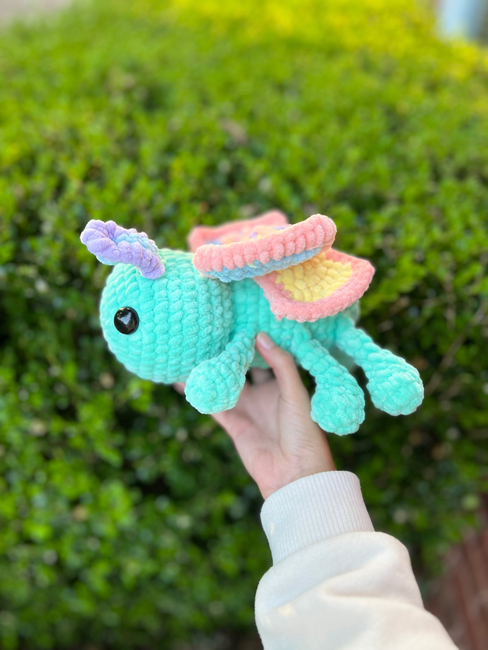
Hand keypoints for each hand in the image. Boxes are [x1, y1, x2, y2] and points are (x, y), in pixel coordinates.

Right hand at [174, 332, 334, 499]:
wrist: (295, 475)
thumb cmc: (304, 432)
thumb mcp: (296, 393)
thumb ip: (280, 364)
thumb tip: (260, 335)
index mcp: (283, 383)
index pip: (266, 354)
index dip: (255, 338)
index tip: (240, 317)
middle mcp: (264, 393)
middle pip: (243, 366)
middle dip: (230, 350)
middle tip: (212, 329)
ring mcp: (248, 408)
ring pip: (225, 383)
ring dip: (211, 370)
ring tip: (193, 350)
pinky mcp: (234, 424)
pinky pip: (214, 405)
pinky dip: (199, 394)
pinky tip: (183, 380)